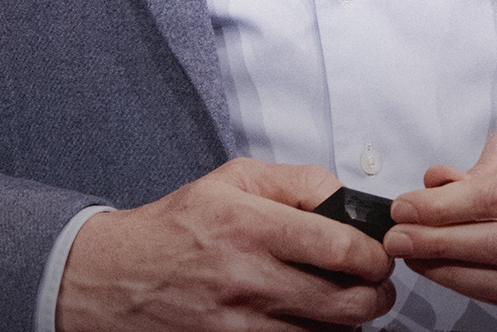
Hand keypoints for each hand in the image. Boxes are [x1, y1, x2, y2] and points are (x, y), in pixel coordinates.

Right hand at [56, 159, 395, 330]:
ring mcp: (239, 324)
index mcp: (250, 226)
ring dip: (349, 323)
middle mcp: (246, 278)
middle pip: (346, 304)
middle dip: (377, 296)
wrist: (115, 278)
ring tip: (346, 303)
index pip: (341, 249)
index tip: (381, 254)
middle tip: (377, 285)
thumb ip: (298, 182)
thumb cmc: (178, 225)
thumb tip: (347, 198)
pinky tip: (313, 323)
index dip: (376, 256)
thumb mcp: (234, 179)